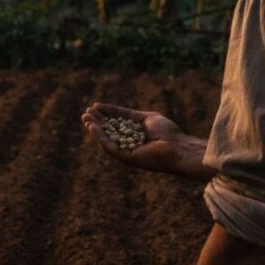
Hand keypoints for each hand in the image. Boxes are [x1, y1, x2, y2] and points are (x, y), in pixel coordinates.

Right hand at [81, 102, 213, 180]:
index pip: (116, 123)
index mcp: (134, 134)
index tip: (95, 106)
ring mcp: (126, 152)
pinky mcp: (125, 158)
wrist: (177, 147)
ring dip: (95, 129)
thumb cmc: (167, 132)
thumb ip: (129, 115)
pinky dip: (100, 136)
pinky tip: (93, 127)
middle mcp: (128, 144)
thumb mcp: (146, 118)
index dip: (106, 114)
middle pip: (109, 131)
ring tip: (86, 118)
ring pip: (106, 139)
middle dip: (97, 122)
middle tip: (86, 113)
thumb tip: (110, 109)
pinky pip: (109, 146)